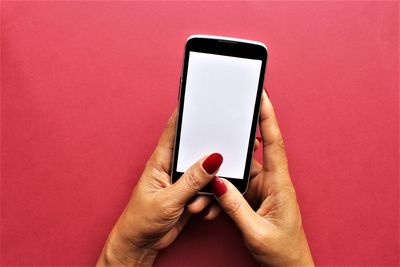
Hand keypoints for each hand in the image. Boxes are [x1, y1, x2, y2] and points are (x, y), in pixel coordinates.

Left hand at [97, 109, 222, 265]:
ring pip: (206, 173)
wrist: (141, 244)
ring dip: (209, 187)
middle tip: (227, 158)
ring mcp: (182, 181)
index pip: (174, 130)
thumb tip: (212, 159)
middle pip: (197, 151)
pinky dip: (210, 200)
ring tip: (196, 204)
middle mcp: (172, 167)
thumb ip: (192, 180)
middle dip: (212, 155)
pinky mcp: (190, 194)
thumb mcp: (168, 200)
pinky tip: (203, 211)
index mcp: (160, 161)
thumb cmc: (142, 220)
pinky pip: (208, 190)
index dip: (187, 114)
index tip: (203, 102)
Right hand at [210, 91, 313, 265]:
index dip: (268, 117)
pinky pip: (234, 186)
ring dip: (220, 177)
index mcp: (280, 185)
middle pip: (250, 154)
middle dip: (231, 146)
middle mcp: (272, 182)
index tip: (261, 96)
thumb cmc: (282, 252)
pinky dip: (221, 191)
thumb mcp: (256, 232)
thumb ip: (235, 207)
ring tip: (205, 191)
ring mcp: (262, 189)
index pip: (274, 143)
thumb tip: (217, 182)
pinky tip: (210, 202)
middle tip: (217, 128)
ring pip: (238, 172)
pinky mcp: (254, 197)